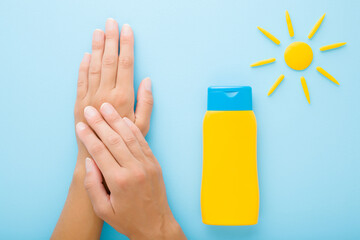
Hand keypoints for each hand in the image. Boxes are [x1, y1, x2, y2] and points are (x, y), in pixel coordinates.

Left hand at [74, 19, 152, 158]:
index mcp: (123, 97)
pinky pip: (80, 79)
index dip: (127, 45)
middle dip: (111, 39)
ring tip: (98, 31)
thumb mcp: (142, 127)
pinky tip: (86, 55)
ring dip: (96, 47)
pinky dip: (82, 66)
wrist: (97, 155)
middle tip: (111, 22)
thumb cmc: (122, 143)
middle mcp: (105, 94)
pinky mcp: (78, 102)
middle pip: (109, 60)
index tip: (127, 30)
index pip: (125, 64)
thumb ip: (146, 102)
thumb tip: (147, 80)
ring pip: (94, 66)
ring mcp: (90, 97)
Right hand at [76, 103, 185, 239]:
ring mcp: (146, 164)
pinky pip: (143, 142)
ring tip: (106, 107)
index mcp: (119, 181)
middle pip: (114, 139)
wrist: (155, 225)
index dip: (88, 136)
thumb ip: (93, 186)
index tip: (80, 125)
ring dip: (117, 120)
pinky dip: (133, 129)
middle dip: (100, 123)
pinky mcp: (154, 163)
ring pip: (129, 137)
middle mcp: (134, 169)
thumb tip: (89, 161)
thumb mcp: (103, 209)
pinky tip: (125, 120)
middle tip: (90, 110)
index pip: (100, 152)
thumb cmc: (128, 219)